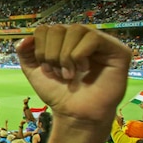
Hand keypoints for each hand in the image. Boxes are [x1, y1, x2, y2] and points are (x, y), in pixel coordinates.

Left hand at [16, 25, 130, 123]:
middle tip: (57, 73)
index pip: (45, 29)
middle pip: (58, 28)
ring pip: (76, 30)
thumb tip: (26, 38)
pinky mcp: (117, 50)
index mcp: (64, 41)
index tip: (46, 69)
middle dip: (51, 54)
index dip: (40, 49)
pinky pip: (93, 37)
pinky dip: (80, 55)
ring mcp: (101, 43)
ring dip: (65, 56)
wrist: (74, 114)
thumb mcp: (34, 72)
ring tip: (69, 74)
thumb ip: (25, 53)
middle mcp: (82, 38)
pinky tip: (83, 70)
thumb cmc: (58, 93)